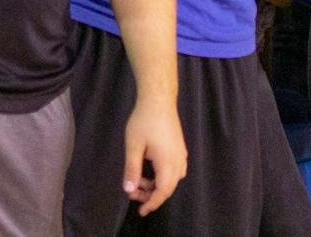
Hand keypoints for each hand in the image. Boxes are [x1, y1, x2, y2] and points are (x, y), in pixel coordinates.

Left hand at [123, 95, 186, 216]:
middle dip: (151, 195)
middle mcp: (178, 161)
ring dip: (156, 185)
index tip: (140, 210)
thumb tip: (129, 190)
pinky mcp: (180, 148)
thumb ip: (132, 169)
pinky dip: (163, 176)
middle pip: (168, 188)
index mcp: (168, 163)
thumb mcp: (133, 146)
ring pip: (172, 179)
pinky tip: (151, 170)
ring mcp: (181, 154)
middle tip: (133, 193)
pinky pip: (175, 170)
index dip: (151, 204)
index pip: (162, 192)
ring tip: (139, 180)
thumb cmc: (144, 121)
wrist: (159, 99)